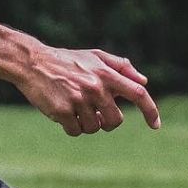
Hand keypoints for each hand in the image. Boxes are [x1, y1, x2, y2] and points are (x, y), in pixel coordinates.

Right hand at [15, 47, 161, 135]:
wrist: (32, 62)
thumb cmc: (66, 60)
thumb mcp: (95, 56)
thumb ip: (121, 67)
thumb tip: (144, 82)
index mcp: (106, 72)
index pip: (137, 93)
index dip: (150, 110)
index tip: (155, 125)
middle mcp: (95, 86)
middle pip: (115, 120)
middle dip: (108, 122)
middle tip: (95, 113)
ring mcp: (79, 99)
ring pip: (94, 128)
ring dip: (87, 124)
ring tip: (75, 108)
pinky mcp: (63, 111)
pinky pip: (76, 131)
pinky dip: (72, 127)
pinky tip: (63, 113)